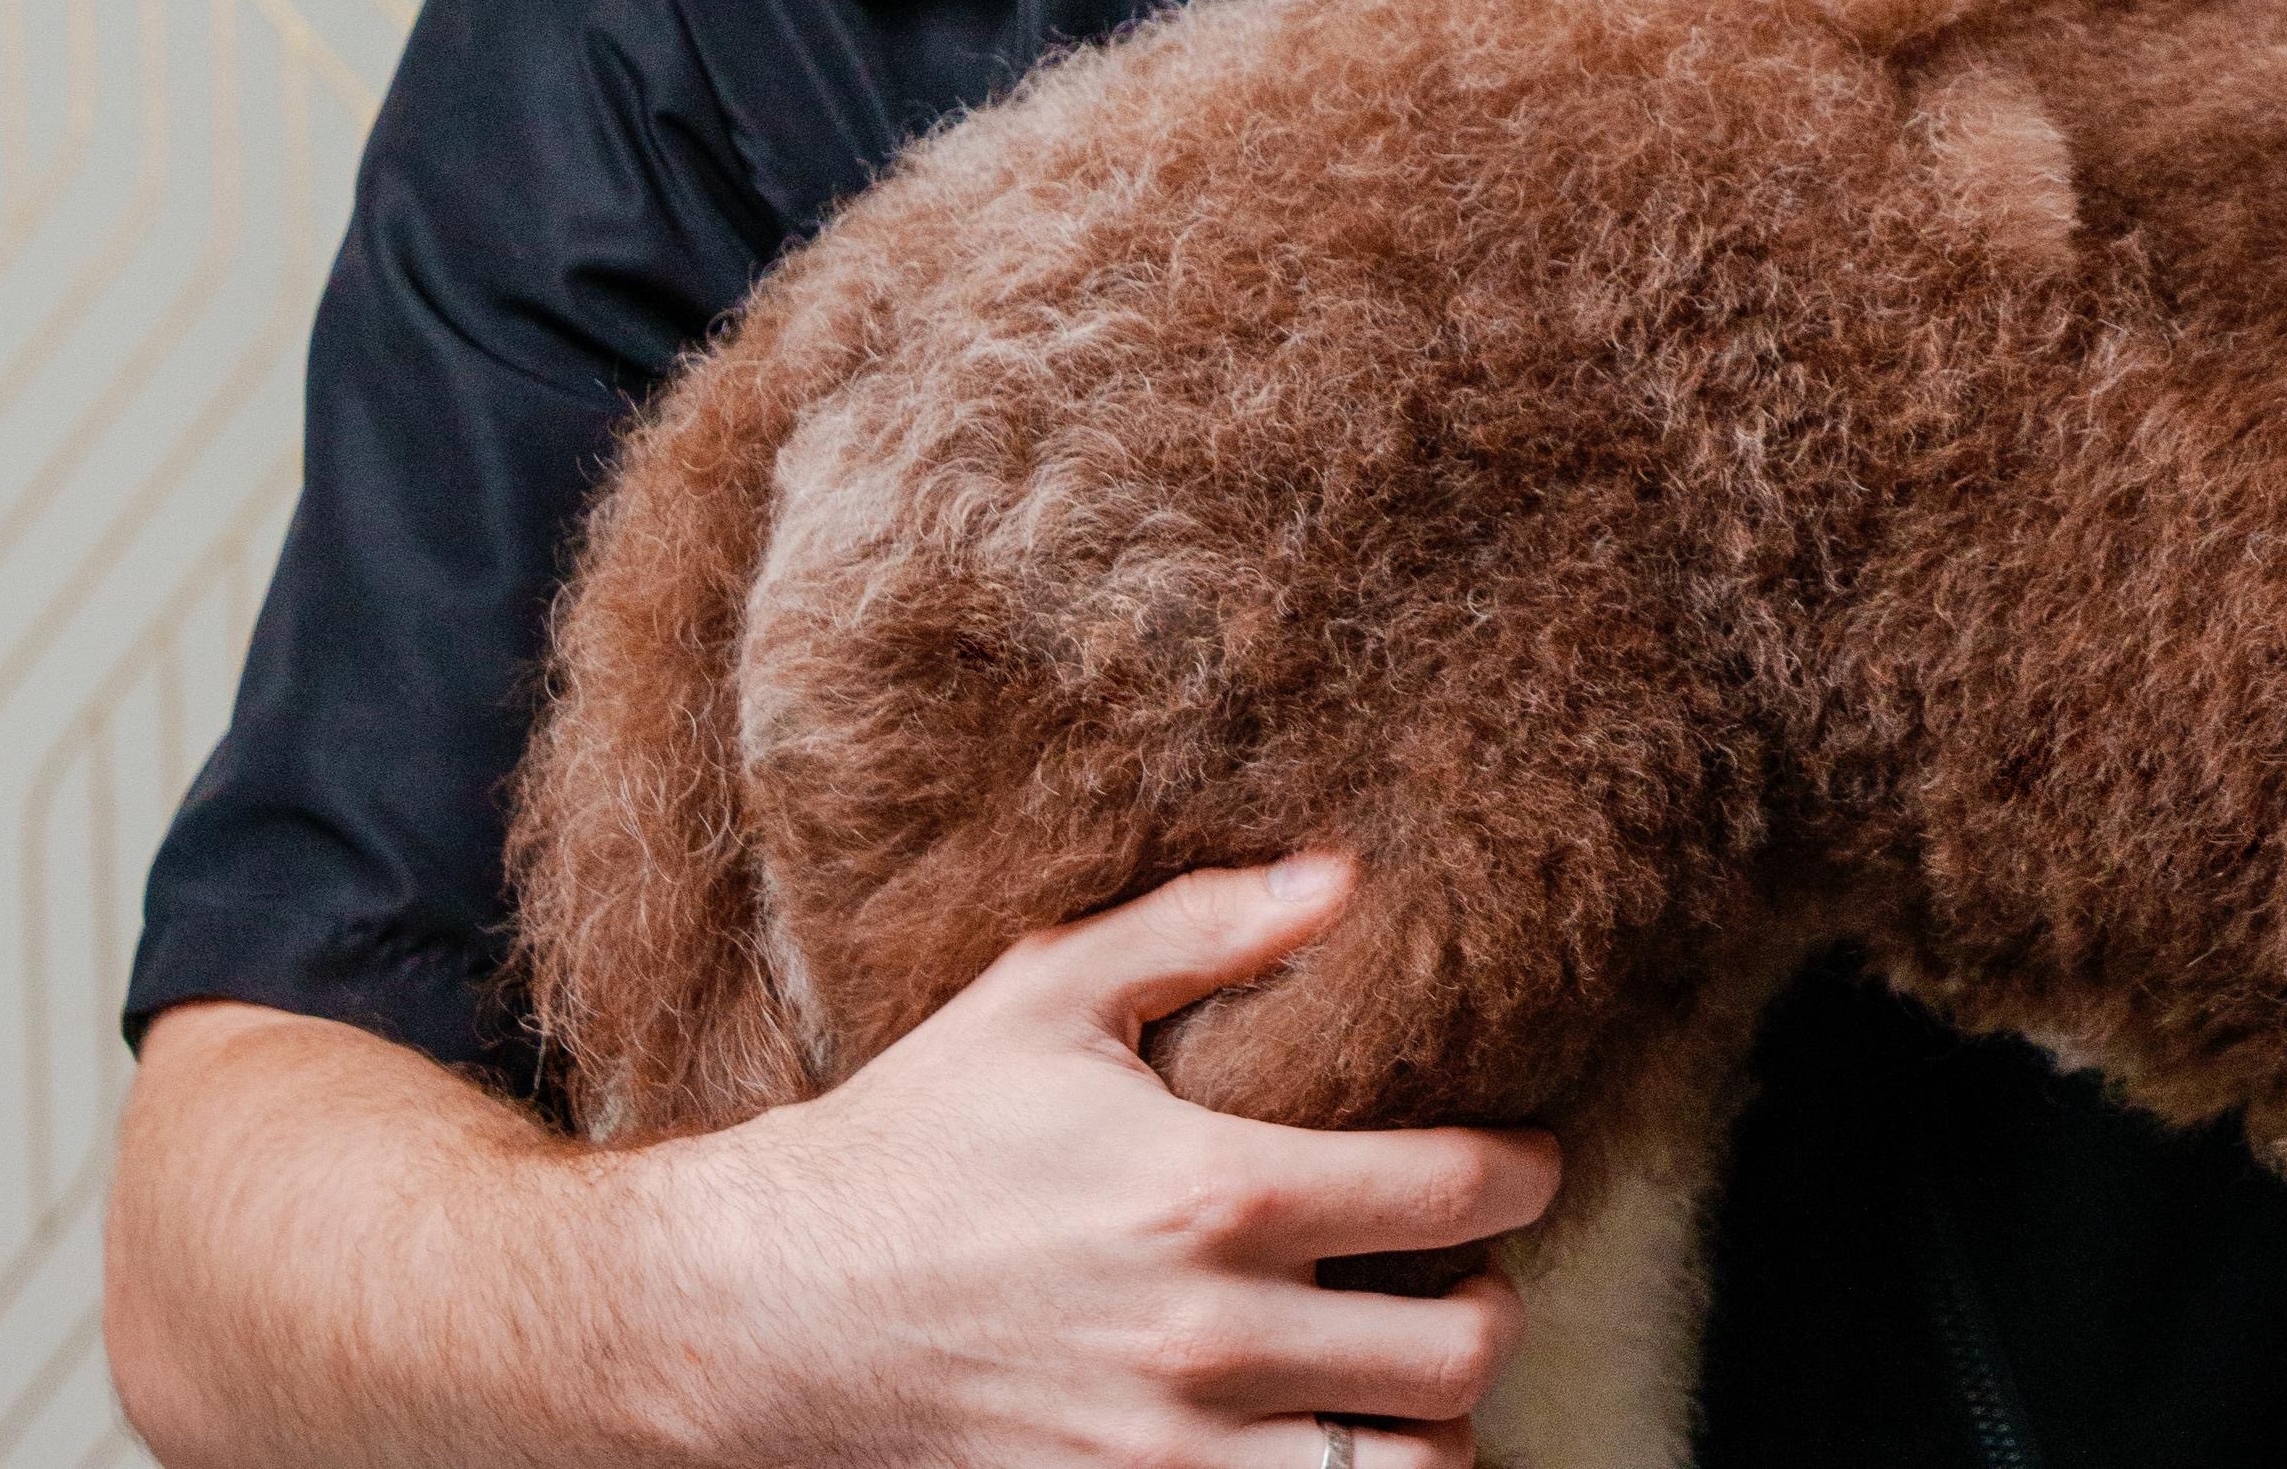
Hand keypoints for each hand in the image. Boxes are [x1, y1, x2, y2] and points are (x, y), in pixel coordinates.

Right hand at [641, 856, 1558, 1465]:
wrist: (757, 1309)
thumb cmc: (912, 1142)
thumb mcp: (1046, 997)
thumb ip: (1206, 928)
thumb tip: (1344, 876)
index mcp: (1213, 1193)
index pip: (1461, 1193)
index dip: (1530, 1172)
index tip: (1524, 1160)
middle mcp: (1209, 1338)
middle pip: (1463, 1354)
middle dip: (1496, 1307)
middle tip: (1466, 1272)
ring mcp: (1166, 1453)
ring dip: (1430, 1424)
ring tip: (1403, 1371)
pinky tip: (1322, 1433)